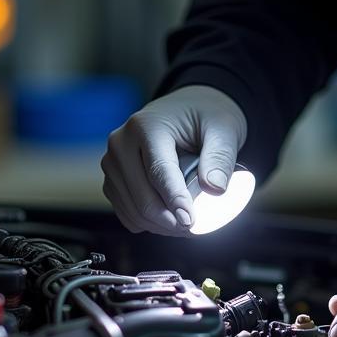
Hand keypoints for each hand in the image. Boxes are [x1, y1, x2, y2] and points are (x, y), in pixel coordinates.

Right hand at [100, 85, 246, 235]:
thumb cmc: (205, 116)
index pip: (158, 172)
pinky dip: (148, 223)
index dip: (175, 200)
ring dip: (160, 225)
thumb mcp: (223, 129)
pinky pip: (127, 213)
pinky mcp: (113, 178)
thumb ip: (220, 157)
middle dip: (170, 220)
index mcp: (146, 126)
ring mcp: (113, 161)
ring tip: (187, 224)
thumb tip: (214, 189)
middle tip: (195, 228)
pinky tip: (169, 219)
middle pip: (142, 196)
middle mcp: (122, 142)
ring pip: (133, 210)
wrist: (189, 109)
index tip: (190, 221)